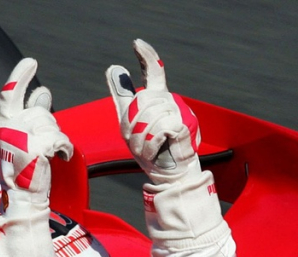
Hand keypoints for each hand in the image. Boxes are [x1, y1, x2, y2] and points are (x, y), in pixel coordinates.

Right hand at [0, 58, 72, 196]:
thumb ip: (33, 113)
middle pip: (41, 113)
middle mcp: (8, 127)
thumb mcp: (25, 136)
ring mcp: (21, 137)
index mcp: (3, 123)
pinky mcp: (36, 148)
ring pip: (53, 126)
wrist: (24, 196)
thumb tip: (44, 92)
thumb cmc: (25, 168)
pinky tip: (59, 158)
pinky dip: (65, 149)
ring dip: (57, 141)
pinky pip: (61, 139)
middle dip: (49, 128)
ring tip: (46, 157)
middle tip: (41, 148)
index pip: (10, 93)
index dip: (20, 76)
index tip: (31, 62)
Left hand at [106, 39, 201, 183]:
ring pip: (148, 118)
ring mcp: (179, 112)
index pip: (153, 71)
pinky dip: (151, 145)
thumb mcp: (129, 120)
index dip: (146, 56)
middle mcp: (170, 101)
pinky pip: (157, 130)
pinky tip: (157, 152)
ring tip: (149, 150)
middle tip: (139, 144)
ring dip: (142, 140)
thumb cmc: (151, 148)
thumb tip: (114, 67)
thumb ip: (123, 95)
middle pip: (141, 102)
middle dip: (133, 126)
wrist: (169, 172)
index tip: (136, 44)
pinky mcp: (183, 125)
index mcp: (157, 97)